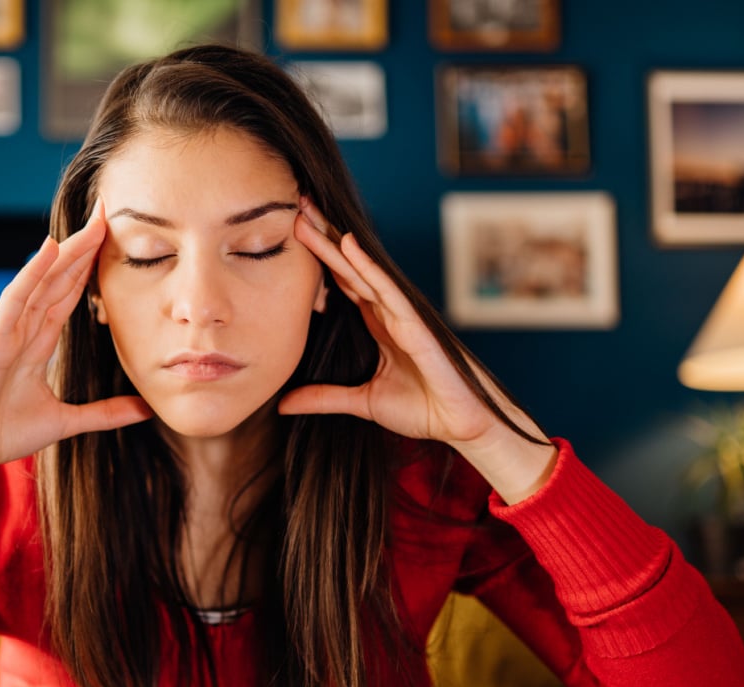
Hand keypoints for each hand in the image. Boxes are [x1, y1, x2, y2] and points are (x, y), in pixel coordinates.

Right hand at [0, 199, 152, 515]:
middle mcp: (22, 330)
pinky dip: (31, 274)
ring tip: (90, 223)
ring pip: (40, 282)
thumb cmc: (1, 433)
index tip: (113, 241)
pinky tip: (48, 249)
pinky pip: (14, 301)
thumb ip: (105, 414)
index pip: (68, 295)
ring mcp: (6, 332)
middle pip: (58, 279)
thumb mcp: (66, 422)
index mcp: (37, 343)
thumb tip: (147, 409)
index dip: (90, 268)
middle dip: (83, 248)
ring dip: (65, 252)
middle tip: (107, 213)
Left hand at [281, 198, 555, 501]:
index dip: (318, 258)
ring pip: (361, 269)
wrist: (459, 424)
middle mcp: (387, 311)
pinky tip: (348, 243)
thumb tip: (284, 404)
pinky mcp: (414, 324)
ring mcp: (401, 314)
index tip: (291, 232)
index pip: (341, 282)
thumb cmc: (422, 409)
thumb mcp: (361, 402)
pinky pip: (386, 289)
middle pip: (347, 266)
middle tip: (295, 204)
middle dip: (322, 237)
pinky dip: (367, 265)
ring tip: (308, 212)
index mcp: (376, 324)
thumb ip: (323, 397)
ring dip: (334, 241)